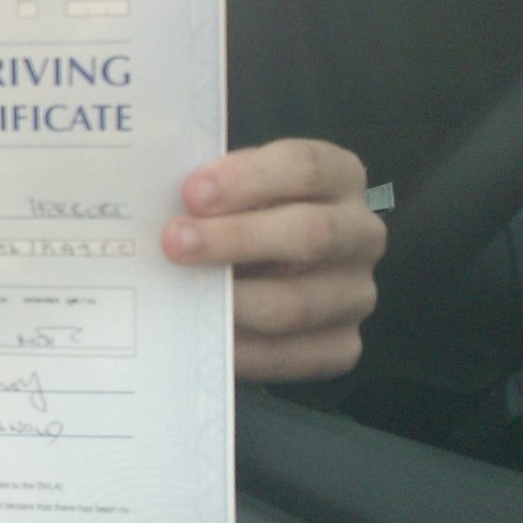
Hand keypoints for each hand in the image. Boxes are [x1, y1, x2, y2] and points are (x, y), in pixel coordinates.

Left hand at [164, 139, 385, 381]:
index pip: (306, 167)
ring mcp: (357, 293)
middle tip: (175, 242)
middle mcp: (362, 233)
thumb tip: (159, 201)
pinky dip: (241, 349)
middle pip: (311, 233)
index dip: (248, 178)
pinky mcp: (343, 345)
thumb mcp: (237, 187)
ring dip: (231, 300)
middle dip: (236, 239)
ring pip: (297, 302)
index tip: (192, 191)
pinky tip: (203, 335)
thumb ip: (212, 188)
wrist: (262, 268)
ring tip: (181, 293)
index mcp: (340, 176)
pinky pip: (291, 355)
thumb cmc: (241, 213)